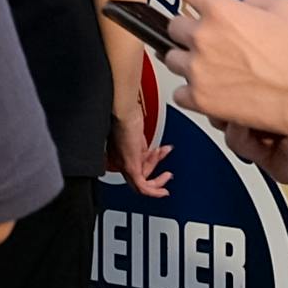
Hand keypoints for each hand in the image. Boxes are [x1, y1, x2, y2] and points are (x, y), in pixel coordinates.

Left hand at [110, 31, 167, 195]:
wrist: (120, 101)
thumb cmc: (123, 101)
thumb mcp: (136, 110)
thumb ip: (139, 111)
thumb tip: (142, 98)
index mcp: (120, 143)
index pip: (134, 161)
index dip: (149, 159)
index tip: (159, 152)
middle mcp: (121, 154)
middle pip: (138, 172)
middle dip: (155, 166)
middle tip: (164, 161)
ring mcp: (125, 161)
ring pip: (140, 182)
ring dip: (157, 179)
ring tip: (167, 176)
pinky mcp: (129, 164)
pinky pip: (142, 186)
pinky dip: (154, 188)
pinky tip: (163, 188)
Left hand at [152, 0, 287, 155]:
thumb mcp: (284, 7)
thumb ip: (252, 1)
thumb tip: (240, 8)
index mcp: (221, 9)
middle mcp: (203, 36)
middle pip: (172, 27)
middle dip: (188, 32)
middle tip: (209, 42)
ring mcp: (198, 69)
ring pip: (172, 59)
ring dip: (188, 61)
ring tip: (213, 69)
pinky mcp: (200, 99)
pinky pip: (180, 92)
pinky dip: (191, 91)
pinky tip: (211, 91)